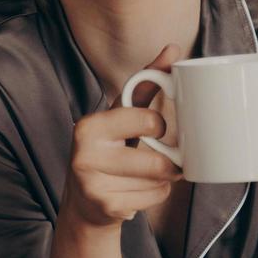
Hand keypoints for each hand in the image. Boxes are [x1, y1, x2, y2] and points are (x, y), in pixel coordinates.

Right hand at [62, 43, 183, 229]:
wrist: (85, 204)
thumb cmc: (109, 150)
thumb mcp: (122, 116)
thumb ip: (145, 84)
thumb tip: (173, 50)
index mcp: (90, 126)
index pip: (149, 122)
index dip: (160, 128)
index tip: (154, 131)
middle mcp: (85, 154)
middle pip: (157, 161)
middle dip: (168, 163)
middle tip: (160, 160)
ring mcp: (93, 184)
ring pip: (159, 181)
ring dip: (163, 180)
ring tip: (144, 177)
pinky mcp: (106, 207)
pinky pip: (154, 198)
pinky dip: (156, 196)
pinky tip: (137, 193)